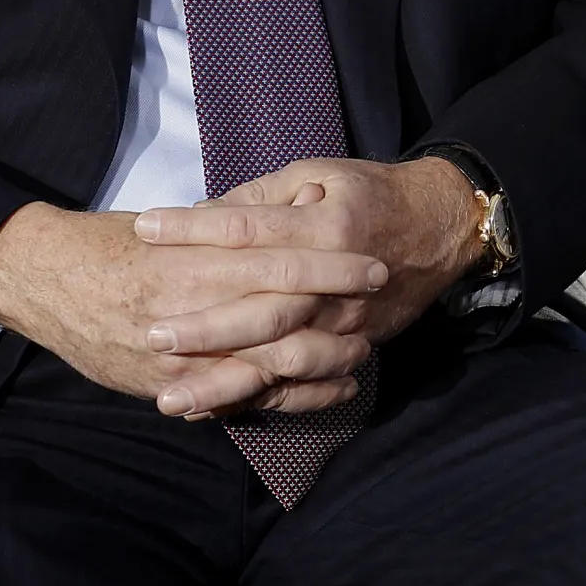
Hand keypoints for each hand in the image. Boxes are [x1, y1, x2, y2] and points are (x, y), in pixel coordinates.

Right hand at [0, 202, 388, 414]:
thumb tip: (300, 203)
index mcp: (194, 263)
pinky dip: (293, 397)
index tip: (371, 258)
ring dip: (325, 359)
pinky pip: (244, 400)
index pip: (278, 263)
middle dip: (338, 311)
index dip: (331, 264)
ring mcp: (182, 359)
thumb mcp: (177, 224)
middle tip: (381, 300)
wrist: (46, 280)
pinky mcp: (173, 389)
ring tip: (364, 347)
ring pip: (271, 365)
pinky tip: (332, 389)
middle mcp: (190, 313)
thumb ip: (234, 221)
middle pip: (283, 315)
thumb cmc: (117, 245)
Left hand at [130, 157, 484, 418]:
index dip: (194, 228)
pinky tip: (217, 412)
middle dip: (203, 328)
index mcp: (326, 226)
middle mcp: (336, 281)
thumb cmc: (371, 193)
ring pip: (281, 359)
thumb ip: (264, 196)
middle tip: (149, 335)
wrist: (441, 226)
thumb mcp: (320, 174)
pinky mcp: (353, 346)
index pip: (248, 229)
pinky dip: (260, 401)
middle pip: (262, 310)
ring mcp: (347, 321)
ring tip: (170, 398)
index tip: (144, 229)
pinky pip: (305, 384)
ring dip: (225, 383)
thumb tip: (205, 213)